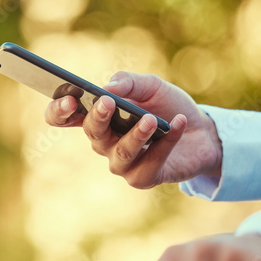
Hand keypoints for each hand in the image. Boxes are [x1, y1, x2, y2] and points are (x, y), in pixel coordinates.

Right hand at [44, 72, 221, 187]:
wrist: (202, 131)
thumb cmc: (169, 107)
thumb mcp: (151, 86)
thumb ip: (129, 82)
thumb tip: (108, 88)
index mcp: (98, 118)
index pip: (64, 118)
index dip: (58, 111)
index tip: (69, 99)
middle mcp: (104, 142)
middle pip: (92, 134)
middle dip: (98, 119)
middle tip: (107, 102)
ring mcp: (122, 163)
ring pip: (120, 153)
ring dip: (135, 135)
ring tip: (152, 120)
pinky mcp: (143, 178)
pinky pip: (151, 162)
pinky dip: (167, 142)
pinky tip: (178, 123)